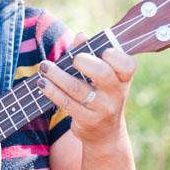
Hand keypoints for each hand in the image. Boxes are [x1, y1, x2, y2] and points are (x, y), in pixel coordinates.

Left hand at [37, 33, 136, 149]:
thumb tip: (81, 36)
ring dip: (57, 75)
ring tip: (44, 66)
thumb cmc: (100, 93)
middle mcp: (116, 94)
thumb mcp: (102, 74)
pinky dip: (52, 91)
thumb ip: (90, 52)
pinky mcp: (87, 120)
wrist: (105, 133)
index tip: (103, 50)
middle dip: (84, 62)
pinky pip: (67, 103)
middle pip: (103, 74)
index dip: (115, 56)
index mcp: (123, 78)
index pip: (126, 65)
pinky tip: (42, 83)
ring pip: (78, 89)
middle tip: (72, 58)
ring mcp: (102, 109)